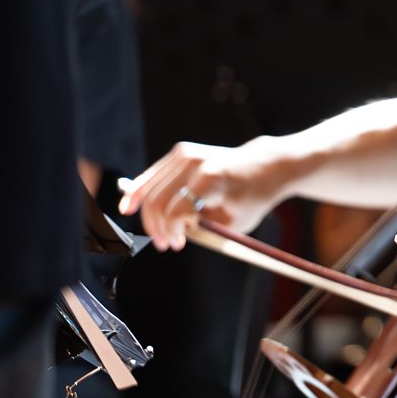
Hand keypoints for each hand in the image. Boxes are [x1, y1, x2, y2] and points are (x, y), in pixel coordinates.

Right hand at [117, 140, 286, 250]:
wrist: (267, 165)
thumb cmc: (253, 198)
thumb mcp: (233, 223)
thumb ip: (202, 230)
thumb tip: (171, 231)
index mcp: (211, 180)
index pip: (176, 212)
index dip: (172, 233)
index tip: (178, 245)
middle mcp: (196, 163)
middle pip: (158, 200)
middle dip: (157, 226)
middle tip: (165, 244)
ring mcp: (186, 154)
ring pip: (150, 188)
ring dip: (147, 214)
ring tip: (155, 233)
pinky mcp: (182, 152)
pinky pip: (154, 175)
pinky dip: (140, 191)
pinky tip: (129, 206)